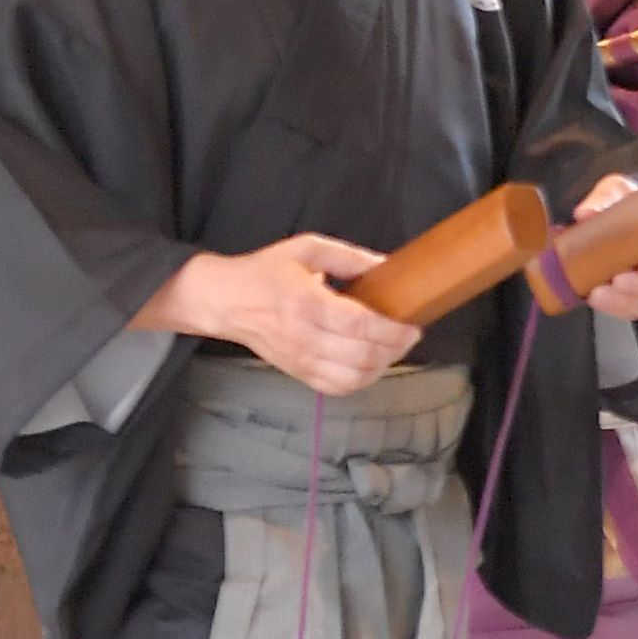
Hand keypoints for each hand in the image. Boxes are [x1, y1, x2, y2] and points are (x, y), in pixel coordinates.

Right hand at [149, 237, 419, 398]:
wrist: (223, 301)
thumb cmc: (265, 273)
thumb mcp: (306, 249)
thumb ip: (349, 258)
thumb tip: (387, 265)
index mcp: (306, 303)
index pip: (359, 326)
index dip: (393, 331)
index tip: (413, 325)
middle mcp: (303, 336)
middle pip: (361, 355)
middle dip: (395, 349)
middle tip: (409, 335)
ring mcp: (299, 359)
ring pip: (352, 378)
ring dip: (381, 367)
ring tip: (393, 350)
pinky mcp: (296, 372)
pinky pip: (336, 388)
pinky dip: (360, 382)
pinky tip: (371, 366)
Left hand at [570, 171, 637, 322]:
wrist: (606, 221)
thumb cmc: (622, 204)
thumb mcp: (613, 192)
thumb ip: (602, 200)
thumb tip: (587, 213)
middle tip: (618, 280)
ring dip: (630, 301)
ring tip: (601, 292)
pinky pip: (637, 311)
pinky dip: (618, 308)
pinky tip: (597, 298)